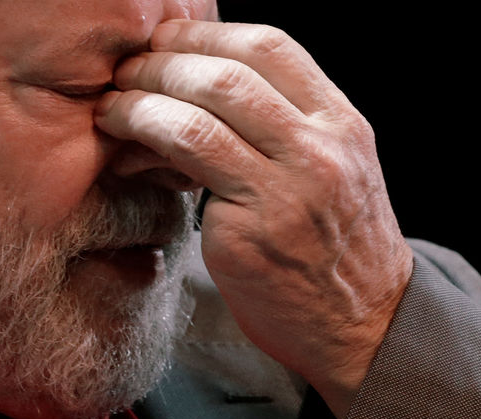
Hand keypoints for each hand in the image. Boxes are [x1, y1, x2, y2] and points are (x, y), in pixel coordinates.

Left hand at [94, 20, 412, 418]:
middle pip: (226, 74)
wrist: (365, 323)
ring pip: (198, 117)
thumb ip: (293, 124)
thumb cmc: (342, 246)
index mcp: (344, 126)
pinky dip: (144, 148)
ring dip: (141, 101)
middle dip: (162, 62)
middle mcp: (321, 152)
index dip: (207, 33)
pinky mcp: (249, 236)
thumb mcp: (340, 169)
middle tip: (129, 70)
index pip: (270, 46)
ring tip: (115, 107)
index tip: (170, 40)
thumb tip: (212, 83)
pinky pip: (187, 171)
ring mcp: (286, 195)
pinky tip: (127, 155)